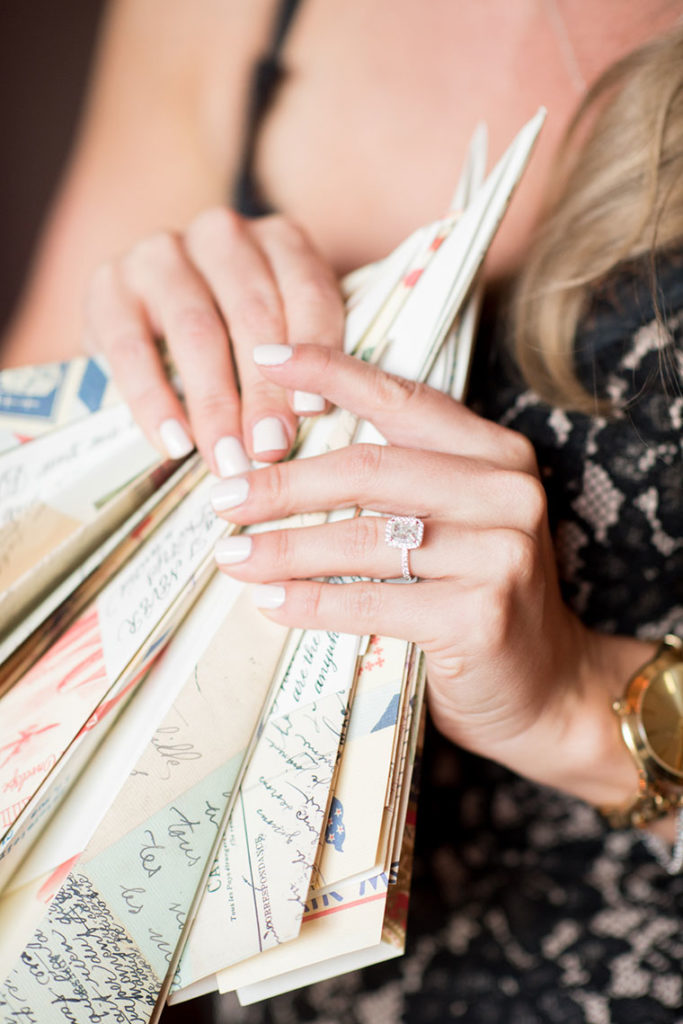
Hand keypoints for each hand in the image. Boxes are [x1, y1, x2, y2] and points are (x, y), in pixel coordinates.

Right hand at [83, 210, 344, 473]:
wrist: (149, 319)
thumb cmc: (236, 338)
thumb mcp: (281, 337)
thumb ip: (307, 363)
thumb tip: (318, 425)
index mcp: (281, 240)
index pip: (308, 290)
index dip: (314, 351)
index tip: (313, 413)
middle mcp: (222, 235)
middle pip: (252, 314)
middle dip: (264, 390)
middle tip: (269, 451)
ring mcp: (160, 254)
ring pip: (196, 330)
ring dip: (214, 403)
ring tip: (227, 459)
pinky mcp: (108, 284)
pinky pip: (131, 347)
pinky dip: (153, 400)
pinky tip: (173, 442)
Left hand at [209, 343, 651, 806]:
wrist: (547, 687)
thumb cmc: (480, 596)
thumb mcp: (455, 522)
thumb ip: (400, 483)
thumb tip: (284, 460)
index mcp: (496, 453)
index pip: (402, 397)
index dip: (331, 372)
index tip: (267, 360)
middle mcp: (505, 492)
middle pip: (369, 470)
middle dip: (283, 484)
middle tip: (224, 499)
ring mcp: (500, 553)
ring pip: (363, 539)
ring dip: (284, 549)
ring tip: (233, 558)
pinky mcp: (481, 615)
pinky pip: (373, 602)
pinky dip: (312, 603)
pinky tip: (270, 604)